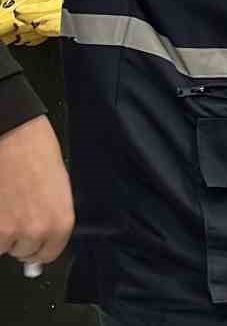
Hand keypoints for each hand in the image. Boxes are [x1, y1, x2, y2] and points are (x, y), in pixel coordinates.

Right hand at [0, 116, 73, 265]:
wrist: (11, 133)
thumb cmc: (35, 151)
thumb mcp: (56, 187)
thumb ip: (50, 218)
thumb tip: (41, 241)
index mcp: (60, 223)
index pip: (48, 254)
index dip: (37, 246)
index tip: (30, 239)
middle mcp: (35, 233)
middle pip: (22, 252)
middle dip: (17, 237)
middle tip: (14, 212)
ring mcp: (7, 232)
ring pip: (1, 246)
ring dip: (0, 232)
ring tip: (4, 203)